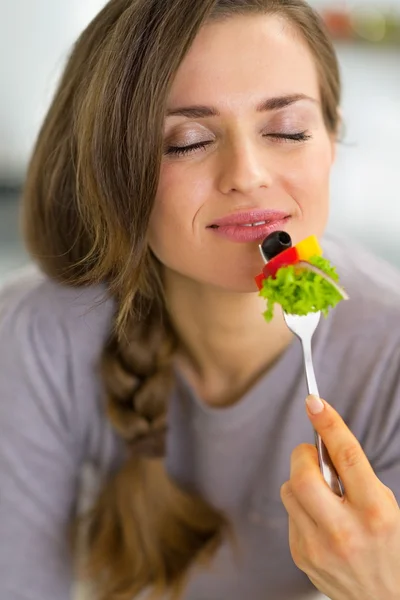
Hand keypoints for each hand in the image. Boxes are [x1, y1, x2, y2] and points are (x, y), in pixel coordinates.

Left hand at [280, 395, 399, 599]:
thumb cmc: (389, 544)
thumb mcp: (385, 505)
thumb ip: (355, 476)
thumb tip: (322, 440)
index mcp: (375, 512)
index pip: (347, 456)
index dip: (329, 423)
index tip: (314, 401)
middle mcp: (345, 531)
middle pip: (302, 476)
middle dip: (302, 456)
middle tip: (313, 456)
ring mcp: (320, 548)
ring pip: (289, 491)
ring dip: (301, 482)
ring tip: (323, 496)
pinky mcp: (302, 557)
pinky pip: (290, 514)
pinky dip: (301, 507)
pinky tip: (321, 522)